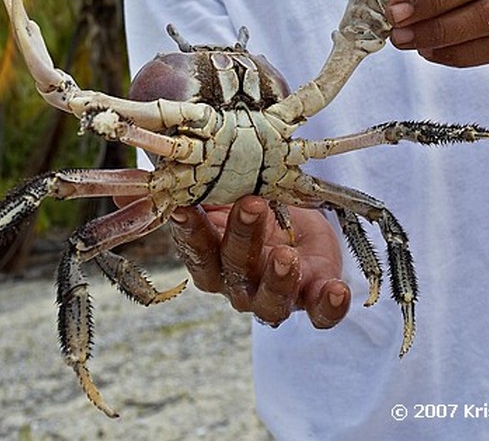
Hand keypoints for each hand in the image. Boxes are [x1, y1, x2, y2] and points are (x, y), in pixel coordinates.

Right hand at [169, 196, 350, 328]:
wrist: (296, 218)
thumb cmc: (250, 199)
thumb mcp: (225, 190)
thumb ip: (197, 185)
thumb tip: (150, 173)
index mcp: (212, 258)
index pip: (196, 251)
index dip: (191, 232)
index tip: (186, 207)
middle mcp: (238, 284)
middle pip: (234, 269)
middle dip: (242, 238)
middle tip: (252, 204)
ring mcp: (274, 295)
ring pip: (271, 301)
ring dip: (277, 279)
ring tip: (286, 256)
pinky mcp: (312, 296)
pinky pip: (320, 314)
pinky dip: (329, 306)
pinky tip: (337, 291)